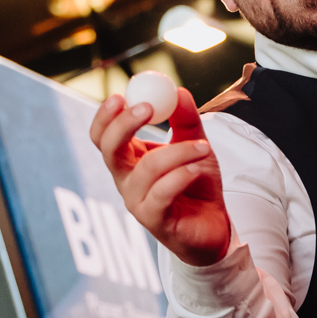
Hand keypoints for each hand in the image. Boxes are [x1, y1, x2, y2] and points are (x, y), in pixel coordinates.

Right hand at [89, 87, 231, 267]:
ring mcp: (137, 201)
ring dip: (178, 151)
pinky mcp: (154, 220)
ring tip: (204, 148)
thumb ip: (186, 119)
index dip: (106, 116)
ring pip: (147, 168)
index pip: (102, 135)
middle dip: (124, 125)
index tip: (123, 95)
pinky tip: (196, 169)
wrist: (214, 226)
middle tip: (147, 107)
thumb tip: (178, 91)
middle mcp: (126, 179)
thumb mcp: (195, 143)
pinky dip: (181, 175)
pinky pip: (162, 192)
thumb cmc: (197, 185)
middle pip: (109, 150)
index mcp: (129, 158)